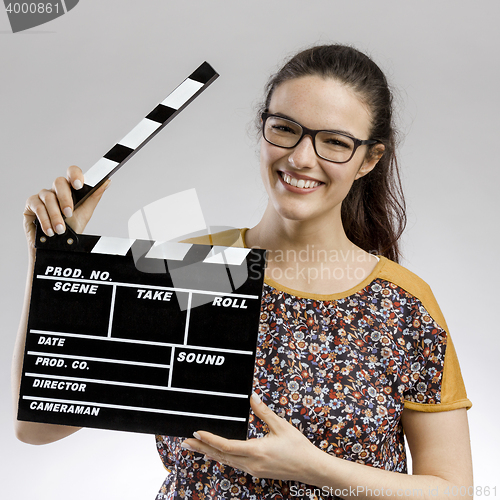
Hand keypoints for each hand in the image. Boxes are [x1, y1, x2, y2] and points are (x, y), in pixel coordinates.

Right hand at [23, 165, 109, 250]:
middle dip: (65, 199)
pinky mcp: (31, 204)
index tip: (79, 186)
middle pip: (59, 182)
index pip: (72, 173)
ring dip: (55, 215)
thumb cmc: (71, 228)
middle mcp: (56, 190)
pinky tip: (50, 230)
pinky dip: (45, 220)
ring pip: (48, 197)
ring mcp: (42, 196)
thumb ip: (94, 196)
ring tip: (60, 230)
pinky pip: (37, 206)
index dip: (75, 175)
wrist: (58, 246)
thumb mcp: (85, 212)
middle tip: (69, 214)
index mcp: (70, 189)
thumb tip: (107, 182)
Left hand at [181, 393, 319, 481]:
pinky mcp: (256, 471)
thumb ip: (264, 412)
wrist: (310, 468)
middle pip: (221, 456)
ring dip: (209, 453)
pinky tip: (215, 453)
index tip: (197, 433)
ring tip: (194, 447)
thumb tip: (251, 396)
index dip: (210, 439)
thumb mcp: (281, 426)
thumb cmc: (298, 447)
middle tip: (184, 443)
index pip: (227, 446)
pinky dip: (221, 457)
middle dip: (201, 448)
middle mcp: (251, 463)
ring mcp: (253, 470)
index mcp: (257, 451)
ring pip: (226, 461)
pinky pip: (233, 464)